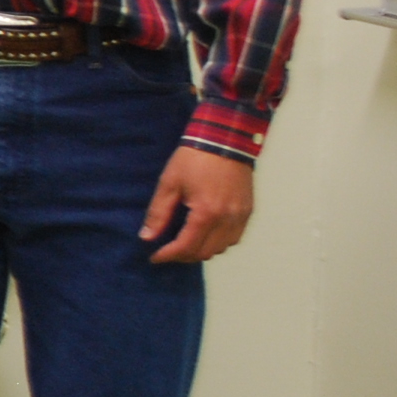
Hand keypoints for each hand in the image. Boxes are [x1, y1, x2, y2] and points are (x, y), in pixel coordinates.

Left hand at [142, 145, 253, 261]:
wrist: (225, 139)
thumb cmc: (194, 158)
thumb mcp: (169, 183)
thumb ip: (158, 213)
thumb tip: (147, 237)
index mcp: (207, 213)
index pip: (187, 247)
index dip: (169, 256)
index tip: (155, 257)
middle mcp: (228, 219)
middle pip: (205, 252)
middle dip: (184, 256)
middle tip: (168, 250)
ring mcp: (241, 216)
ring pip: (222, 248)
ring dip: (202, 249)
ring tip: (185, 241)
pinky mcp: (248, 211)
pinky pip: (234, 237)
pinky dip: (219, 242)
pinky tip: (205, 233)